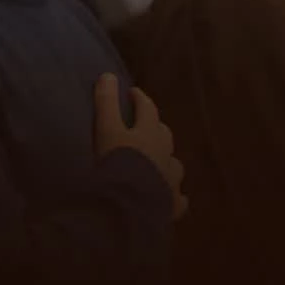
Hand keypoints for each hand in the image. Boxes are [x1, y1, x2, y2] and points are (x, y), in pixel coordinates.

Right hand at [93, 74, 186, 217]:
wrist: (128, 210)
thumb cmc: (115, 168)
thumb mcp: (106, 132)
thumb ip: (106, 104)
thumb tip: (108, 75)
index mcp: (148, 134)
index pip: (147, 109)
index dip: (139, 99)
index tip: (132, 93)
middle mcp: (164, 154)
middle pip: (163, 134)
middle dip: (154, 127)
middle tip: (142, 126)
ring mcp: (171, 180)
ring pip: (173, 164)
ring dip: (165, 160)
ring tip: (155, 163)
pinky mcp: (172, 205)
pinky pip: (178, 199)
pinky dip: (174, 196)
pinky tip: (170, 199)